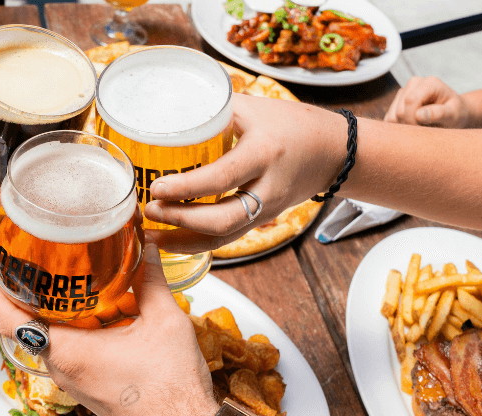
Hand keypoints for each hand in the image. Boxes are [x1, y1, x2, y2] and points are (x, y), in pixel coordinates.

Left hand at [0, 242, 218, 415]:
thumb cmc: (172, 391)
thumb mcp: (165, 322)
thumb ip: (151, 280)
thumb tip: (145, 247)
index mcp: (69, 352)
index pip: (9, 320)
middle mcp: (64, 368)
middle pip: (24, 324)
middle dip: (21, 291)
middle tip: (26, 258)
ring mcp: (74, 379)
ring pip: (46, 337)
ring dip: (48, 308)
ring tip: (58, 274)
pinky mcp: (88, 384)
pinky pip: (67, 348)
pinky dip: (70, 324)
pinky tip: (91, 306)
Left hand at [143, 93, 346, 253]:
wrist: (332, 151)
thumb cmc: (291, 124)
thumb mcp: (252, 108)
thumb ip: (212, 109)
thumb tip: (164, 105)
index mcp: (264, 153)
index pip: (222, 177)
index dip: (187, 187)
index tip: (157, 187)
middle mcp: (268, 188)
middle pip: (223, 219)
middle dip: (181, 220)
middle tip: (149, 211)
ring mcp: (267, 210)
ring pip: (224, 237)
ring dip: (185, 240)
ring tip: (152, 233)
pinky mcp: (262, 221)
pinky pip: (228, 239)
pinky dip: (197, 243)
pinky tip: (171, 240)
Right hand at [384, 76, 469, 127]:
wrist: (453, 113)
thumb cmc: (456, 114)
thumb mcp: (453, 115)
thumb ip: (439, 113)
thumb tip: (419, 115)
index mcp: (430, 83)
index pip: (410, 101)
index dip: (413, 119)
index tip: (424, 130)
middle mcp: (414, 83)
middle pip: (399, 110)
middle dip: (410, 125)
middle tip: (425, 131)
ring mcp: (403, 91)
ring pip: (392, 116)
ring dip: (404, 127)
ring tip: (421, 127)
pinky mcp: (396, 102)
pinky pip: (389, 119)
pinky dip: (399, 128)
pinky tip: (413, 126)